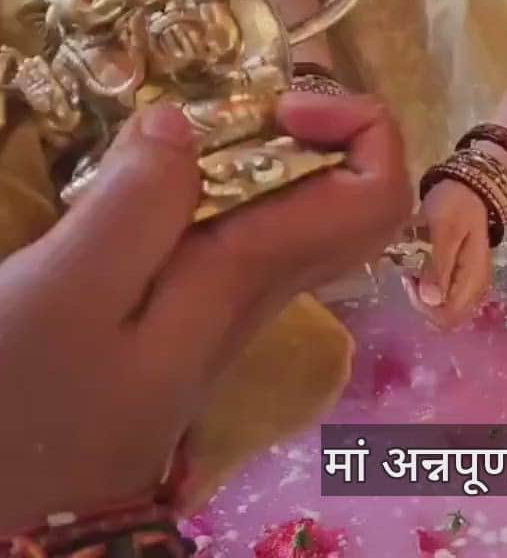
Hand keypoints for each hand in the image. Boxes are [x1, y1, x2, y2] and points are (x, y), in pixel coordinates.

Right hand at [0, 93, 409, 533]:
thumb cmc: (28, 401)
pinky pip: (253, 225)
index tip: (277, 108)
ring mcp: (236, 299)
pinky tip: (162, 171)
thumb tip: (187, 124)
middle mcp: (267, 286)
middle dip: (322, 127)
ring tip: (195, 123)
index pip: (379, 198)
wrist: (19, 496)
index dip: (361, 129)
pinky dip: (230, 179)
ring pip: (306, 209)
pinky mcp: (198, 305)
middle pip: (356, 197)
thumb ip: (134, 207)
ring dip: (272, 150)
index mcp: (255, 274)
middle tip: (238, 101)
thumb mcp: (64, 296)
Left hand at [406, 179, 492, 324]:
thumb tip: (431, 302)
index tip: (410, 279)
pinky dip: (429, 289)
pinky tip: (421, 270)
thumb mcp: (443, 231)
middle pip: (447, 317)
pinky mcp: (465, 278)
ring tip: (413, 270)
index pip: (449, 316)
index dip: (424, 306)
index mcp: (473, 278)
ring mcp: (472, 283)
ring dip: (424, 296)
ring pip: (445, 309)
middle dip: (422, 302)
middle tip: (408, 274)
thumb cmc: (455, 206)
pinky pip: (446, 297)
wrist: (469, 188)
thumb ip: (438, 267)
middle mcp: (477, 287)